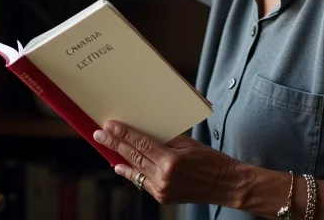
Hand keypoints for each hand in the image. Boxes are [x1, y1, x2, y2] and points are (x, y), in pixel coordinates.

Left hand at [94, 121, 243, 206]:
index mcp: (171, 160)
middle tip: (99, 133)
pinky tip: (120, 166)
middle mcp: (163, 177)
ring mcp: (162, 190)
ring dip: (119, 157)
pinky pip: (142, 182)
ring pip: (136, 170)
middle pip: (134, 156)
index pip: (141, 143)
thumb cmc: (209, 159)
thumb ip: (165, 140)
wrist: (224, 184)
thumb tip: (144, 133)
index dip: (124, 134)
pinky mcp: (162, 197)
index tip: (110, 125)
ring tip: (106, 146)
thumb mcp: (188, 144)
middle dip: (115, 143)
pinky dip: (131, 173)